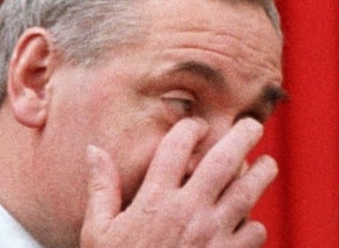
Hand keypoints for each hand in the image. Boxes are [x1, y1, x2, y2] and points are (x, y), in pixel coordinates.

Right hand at [80, 118, 277, 247]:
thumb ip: (101, 188)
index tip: (196, 125)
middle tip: (251, 125)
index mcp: (154, 200)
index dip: (189, 129)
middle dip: (241, 137)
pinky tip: (249, 221)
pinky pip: (254, 233)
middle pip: (222, 161)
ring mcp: (213, 235)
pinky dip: (255, 224)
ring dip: (261, 174)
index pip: (175, 148)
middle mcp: (188, 211)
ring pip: (247, 193)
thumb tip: (93, 150)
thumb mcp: (97, 230)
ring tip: (266, 163)